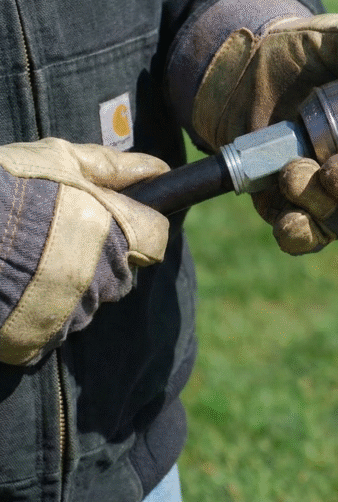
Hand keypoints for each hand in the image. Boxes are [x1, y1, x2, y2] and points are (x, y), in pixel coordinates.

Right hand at [0, 138, 169, 364]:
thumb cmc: (6, 188)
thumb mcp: (59, 161)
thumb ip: (114, 168)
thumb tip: (158, 169)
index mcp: (115, 231)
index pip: (155, 238)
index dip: (138, 225)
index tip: (113, 217)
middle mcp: (100, 276)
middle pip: (122, 270)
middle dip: (100, 253)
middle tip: (56, 232)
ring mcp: (71, 312)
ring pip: (89, 299)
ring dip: (69, 282)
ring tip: (28, 255)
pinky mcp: (40, 340)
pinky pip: (56, 326)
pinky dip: (41, 309)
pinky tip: (15, 284)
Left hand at [191, 14, 337, 252]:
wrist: (240, 70)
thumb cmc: (299, 52)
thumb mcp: (332, 37)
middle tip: (336, 166)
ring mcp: (332, 192)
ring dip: (322, 205)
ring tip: (292, 171)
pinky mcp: (294, 207)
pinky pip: (305, 238)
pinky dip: (298, 234)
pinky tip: (287, 220)